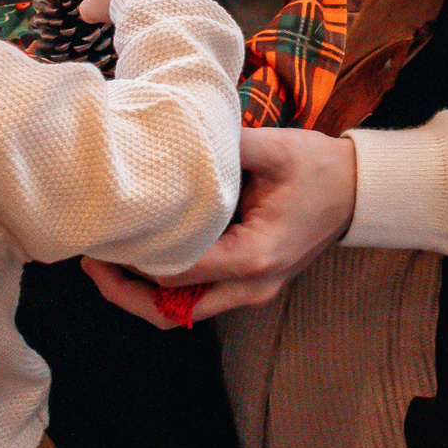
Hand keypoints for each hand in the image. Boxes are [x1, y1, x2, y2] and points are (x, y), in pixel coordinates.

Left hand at [81, 128, 357, 326]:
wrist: (357, 191)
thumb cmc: (319, 169)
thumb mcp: (274, 149)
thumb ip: (223, 146)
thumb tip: (169, 134)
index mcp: (254, 255)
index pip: (176, 274)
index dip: (132, 262)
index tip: (102, 238)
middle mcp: (250, 286)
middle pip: (170, 311)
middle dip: (125, 293)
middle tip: (89, 263)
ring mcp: (251, 292)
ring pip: (181, 313)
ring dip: (141, 296)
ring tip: (106, 264)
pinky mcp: (249, 286)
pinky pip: (196, 301)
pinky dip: (165, 289)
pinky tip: (142, 260)